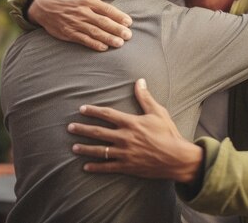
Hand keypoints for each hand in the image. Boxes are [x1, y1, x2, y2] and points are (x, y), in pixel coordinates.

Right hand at [28, 0, 132, 50]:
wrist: (45, 6)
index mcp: (88, 0)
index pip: (106, 9)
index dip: (119, 16)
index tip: (129, 22)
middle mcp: (82, 12)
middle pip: (102, 22)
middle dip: (116, 29)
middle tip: (128, 35)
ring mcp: (75, 23)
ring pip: (94, 32)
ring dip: (107, 38)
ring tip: (119, 43)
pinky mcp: (68, 33)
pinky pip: (83, 39)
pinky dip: (93, 44)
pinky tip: (103, 48)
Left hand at [67, 79, 202, 182]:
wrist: (177, 158)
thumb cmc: (168, 133)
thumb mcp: (158, 112)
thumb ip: (145, 97)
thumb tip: (140, 81)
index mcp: (131, 123)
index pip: (107, 114)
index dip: (93, 111)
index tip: (82, 109)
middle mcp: (125, 138)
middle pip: (98, 132)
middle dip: (82, 129)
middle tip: (70, 128)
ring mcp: (125, 153)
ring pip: (100, 150)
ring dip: (85, 148)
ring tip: (73, 147)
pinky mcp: (128, 166)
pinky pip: (108, 167)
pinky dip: (96, 167)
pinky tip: (86, 167)